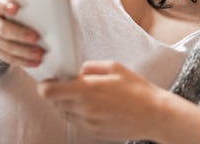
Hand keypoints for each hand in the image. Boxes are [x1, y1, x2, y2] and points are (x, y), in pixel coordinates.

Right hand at [0, 0, 44, 66]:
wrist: (17, 19)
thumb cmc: (27, 6)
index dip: (4, 5)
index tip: (16, 9)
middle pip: (1, 28)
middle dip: (19, 33)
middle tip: (36, 37)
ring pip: (5, 46)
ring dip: (23, 51)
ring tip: (40, 54)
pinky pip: (8, 58)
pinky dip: (23, 61)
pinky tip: (36, 62)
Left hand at [37, 60, 168, 140]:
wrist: (154, 115)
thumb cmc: (137, 89)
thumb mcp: (114, 67)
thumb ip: (90, 67)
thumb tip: (76, 71)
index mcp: (87, 90)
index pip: (49, 92)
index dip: (44, 86)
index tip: (49, 81)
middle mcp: (84, 108)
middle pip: (55, 103)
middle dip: (58, 93)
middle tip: (70, 85)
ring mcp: (88, 123)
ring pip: (65, 113)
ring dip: (68, 104)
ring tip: (86, 96)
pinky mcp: (94, 133)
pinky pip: (77, 123)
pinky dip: (79, 114)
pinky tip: (95, 106)